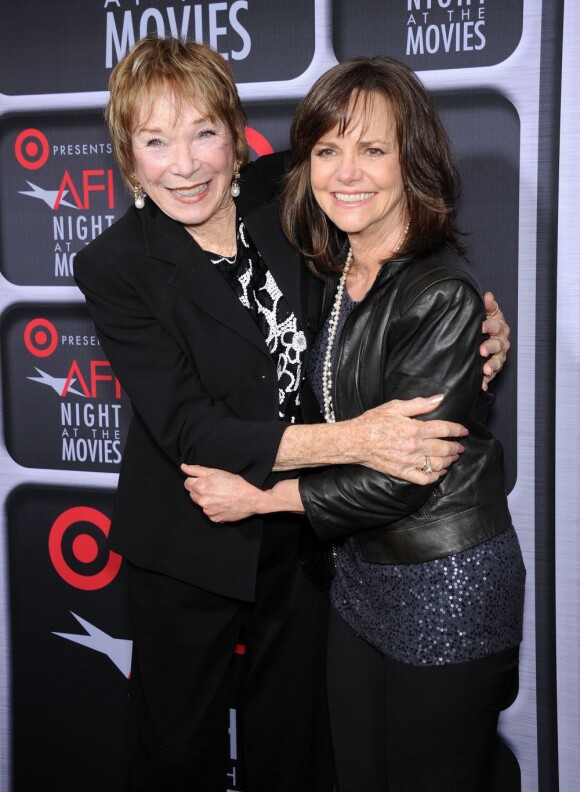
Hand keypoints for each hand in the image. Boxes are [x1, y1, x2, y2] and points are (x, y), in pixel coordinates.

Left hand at [181, 464, 264, 521]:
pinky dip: (214, 508)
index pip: (187, 483)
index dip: (196, 480)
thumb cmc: (235, 484)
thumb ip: (197, 470)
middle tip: (214, 487)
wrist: (250, 499)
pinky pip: (209, 512)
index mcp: (200, 487)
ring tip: (220, 495)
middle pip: (193, 494)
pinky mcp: (214, 519)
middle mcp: (202, 501)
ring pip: (201, 503)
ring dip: (207, 499)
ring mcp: (207, 511)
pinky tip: (223, 503)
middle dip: (200, 490)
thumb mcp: (217, 472)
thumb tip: (183, 467)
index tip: (206, 480)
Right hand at [348, 395, 466, 483]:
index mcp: (416, 428)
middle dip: (456, 447)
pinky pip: (424, 478)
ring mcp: (410, 461)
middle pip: (445, 448)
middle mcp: (416, 446)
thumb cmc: (373, 422)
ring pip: (438, 464)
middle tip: (461, 446)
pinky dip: (435, 476)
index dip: (458, 430)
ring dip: (449, 461)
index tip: (464, 431)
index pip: (445, 429)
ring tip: (452, 458)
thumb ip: (420, 404)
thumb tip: (439, 398)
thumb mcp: (395, 407)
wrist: (355, 441)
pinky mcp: (402, 472)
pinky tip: (438, 472)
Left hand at [480, 291, 509, 390]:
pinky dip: (487, 381)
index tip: (481, 326)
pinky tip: (482, 385)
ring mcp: (499, 356)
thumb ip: (488, 305)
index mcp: (500, 327)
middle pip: (498, 345)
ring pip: (497, 361)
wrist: (487, 336)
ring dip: (492, 366)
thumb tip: (487, 295)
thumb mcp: (488, 313)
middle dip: (490, 348)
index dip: (489, 326)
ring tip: (485, 371)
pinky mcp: (494, 368)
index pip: (496, 326)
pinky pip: (492, 375)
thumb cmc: (486, 323)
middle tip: (482, 350)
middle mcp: (502, 342)